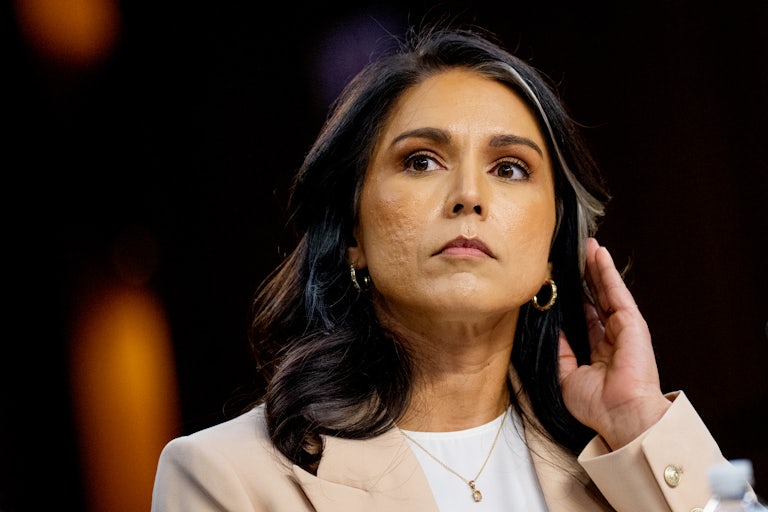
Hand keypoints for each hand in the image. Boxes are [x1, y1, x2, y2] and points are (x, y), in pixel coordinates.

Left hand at [558, 237, 670, 449]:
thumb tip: (549, 327)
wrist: (620, 415)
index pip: (585, 317)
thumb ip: (560, 350)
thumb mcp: (566, 375)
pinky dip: (607, 271)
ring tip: (586, 245)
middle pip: (595, 298)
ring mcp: (624, 328)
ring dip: (596, 267)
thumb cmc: (596, 405)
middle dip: (586, 276)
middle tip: (574, 254)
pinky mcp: (632, 322)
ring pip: (606, 290)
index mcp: (599, 351)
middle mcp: (613, 337)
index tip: (560, 280)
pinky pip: (616, 291)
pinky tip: (599, 254)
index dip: (573, 298)